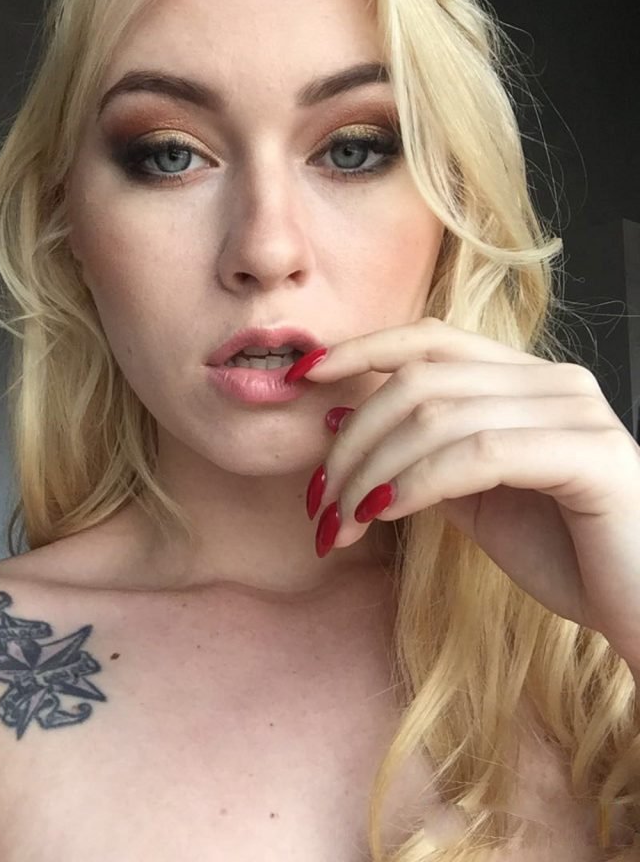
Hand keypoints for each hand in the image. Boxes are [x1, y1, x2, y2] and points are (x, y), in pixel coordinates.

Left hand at [293, 317, 639, 670]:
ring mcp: (576, 411)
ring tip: (341, 520)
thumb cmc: (563, 554)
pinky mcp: (588, 454)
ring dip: (373, 470)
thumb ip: (418, 454)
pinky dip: (418, 481)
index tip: (303, 376)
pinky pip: (478, 453)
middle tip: (319, 500)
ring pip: (439, 415)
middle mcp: (554, 380)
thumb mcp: (475, 498)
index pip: (431, 339)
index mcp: (527, 379)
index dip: (361, 350)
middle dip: (354, 439)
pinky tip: (384, 512)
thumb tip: (339, 418)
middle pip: (421, 380)